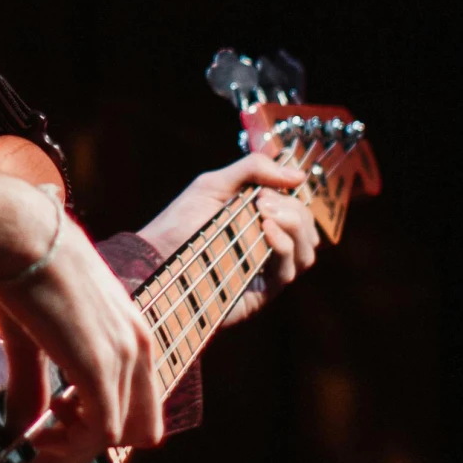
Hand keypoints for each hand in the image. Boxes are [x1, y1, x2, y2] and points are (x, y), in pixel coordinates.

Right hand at [0, 166, 163, 462]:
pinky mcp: (100, 369)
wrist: (19, 233)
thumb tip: (19, 425)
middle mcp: (139, 345)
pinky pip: (98, 435)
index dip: (96, 426)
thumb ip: (32, 383)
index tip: (51, 427)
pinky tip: (35, 441)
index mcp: (131, 331)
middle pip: (138, 428)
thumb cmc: (22, 266)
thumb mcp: (34, 333)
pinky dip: (67, 450)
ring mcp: (124, 357)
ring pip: (114, 436)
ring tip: (33, 447)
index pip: (136, 401)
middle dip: (89, 446)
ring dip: (71, 452)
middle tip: (43, 443)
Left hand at [138, 153, 317, 324]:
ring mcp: (267, 269)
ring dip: (294, 226)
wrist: (155, 258)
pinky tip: (266, 231)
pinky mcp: (262, 291)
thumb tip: (298, 175)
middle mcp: (269, 246)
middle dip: (293, 209)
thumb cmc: (180, 222)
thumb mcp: (213, 185)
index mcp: (261, 220)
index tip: (266, 189)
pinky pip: (289, 269)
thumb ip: (252, 170)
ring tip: (264, 215)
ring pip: (306, 251)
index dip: (292, 195)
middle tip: (261, 202)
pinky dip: (284, 246)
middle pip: (307, 228)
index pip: (298, 207)